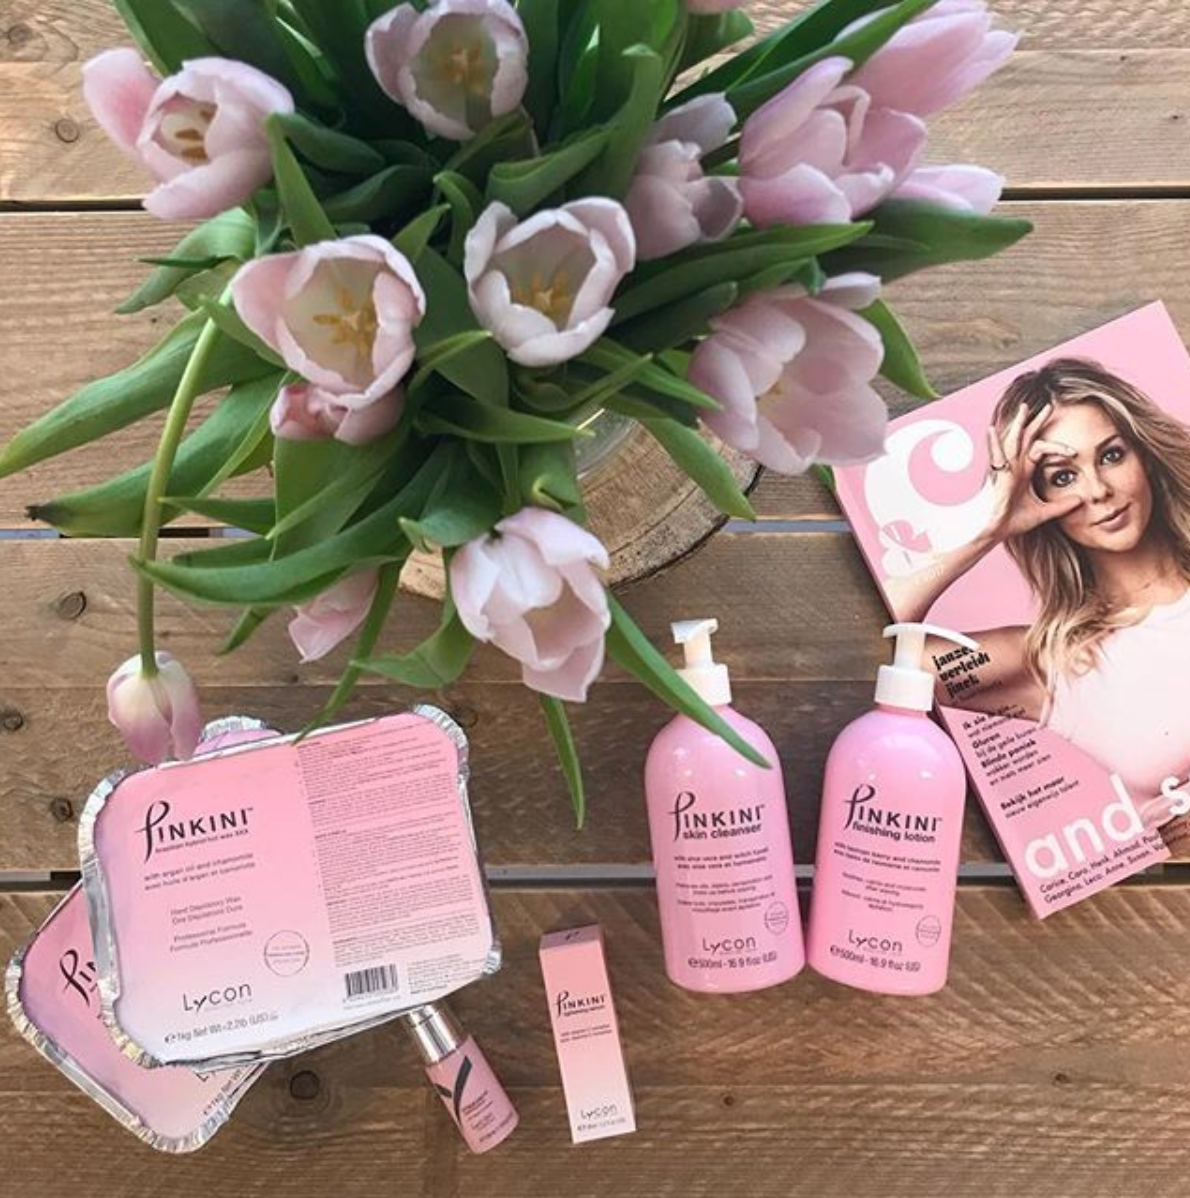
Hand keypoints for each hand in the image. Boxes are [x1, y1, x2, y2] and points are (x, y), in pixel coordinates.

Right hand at [984, 402, 1082, 541]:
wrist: (994, 532)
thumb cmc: (1011, 522)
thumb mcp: (1044, 512)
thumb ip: (1061, 506)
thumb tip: (1080, 501)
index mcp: (1024, 472)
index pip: (1040, 449)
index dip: (1056, 447)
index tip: (1073, 452)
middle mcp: (1014, 467)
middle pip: (1026, 438)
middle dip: (1036, 422)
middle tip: (1048, 406)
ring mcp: (1005, 470)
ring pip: (1013, 441)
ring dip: (1019, 424)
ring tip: (1025, 408)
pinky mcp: (998, 477)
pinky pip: (996, 456)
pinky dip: (993, 443)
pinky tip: (992, 430)